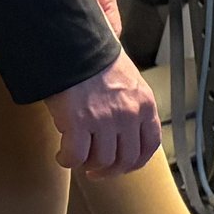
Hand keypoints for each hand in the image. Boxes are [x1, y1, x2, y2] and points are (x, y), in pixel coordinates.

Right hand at [44, 52, 161, 177]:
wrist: (72, 43)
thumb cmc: (95, 59)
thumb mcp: (128, 80)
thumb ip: (131, 104)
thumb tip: (125, 130)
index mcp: (144, 104)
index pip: (150, 144)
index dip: (136, 162)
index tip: (124, 166)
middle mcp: (128, 114)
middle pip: (125, 159)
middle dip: (110, 170)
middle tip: (96, 170)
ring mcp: (104, 119)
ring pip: (101, 161)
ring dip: (88, 165)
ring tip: (78, 159)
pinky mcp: (78, 122)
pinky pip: (76, 156)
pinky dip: (68, 160)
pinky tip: (63, 155)